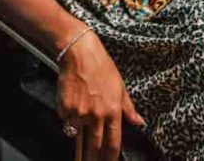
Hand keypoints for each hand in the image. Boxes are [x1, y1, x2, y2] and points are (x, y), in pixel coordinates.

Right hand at [57, 27, 143, 159]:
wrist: (79, 52)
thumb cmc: (101, 66)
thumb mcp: (120, 86)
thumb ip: (129, 108)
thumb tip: (139, 122)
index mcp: (113, 111)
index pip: (113, 144)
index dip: (110, 158)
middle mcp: (96, 115)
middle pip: (94, 146)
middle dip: (92, 159)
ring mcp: (79, 113)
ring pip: (77, 133)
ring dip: (79, 133)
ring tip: (80, 125)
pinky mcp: (65, 107)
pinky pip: (66, 120)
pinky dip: (68, 117)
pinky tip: (72, 102)